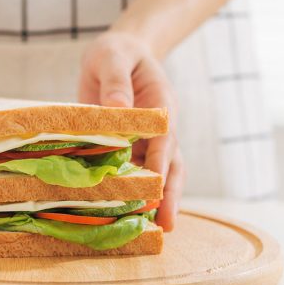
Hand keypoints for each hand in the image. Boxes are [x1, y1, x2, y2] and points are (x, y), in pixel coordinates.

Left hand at [79, 31, 183, 230]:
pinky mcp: (125, 147)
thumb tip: (119, 108)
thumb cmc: (116, 54)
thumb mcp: (113, 58)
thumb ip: (116, 81)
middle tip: (165, 225)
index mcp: (161, 106)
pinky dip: (130, 192)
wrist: (115, 54)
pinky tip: (122, 214)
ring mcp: (144, 141)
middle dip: (168, 194)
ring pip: (153, 175)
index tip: (156, 184)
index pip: (164, 138)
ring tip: (149, 230)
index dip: (161, 162)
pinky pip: (129, 172)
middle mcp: (157, 129)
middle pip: (169, 165)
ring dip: (154, 200)